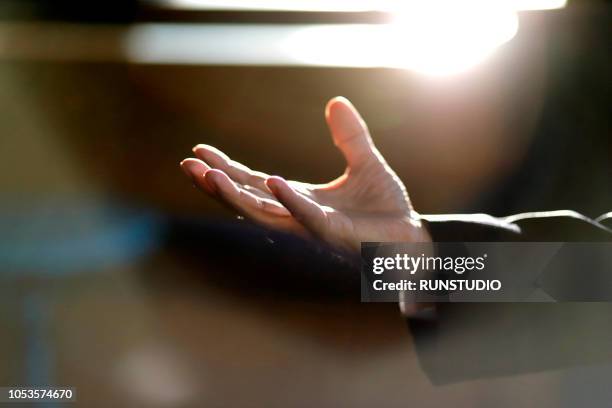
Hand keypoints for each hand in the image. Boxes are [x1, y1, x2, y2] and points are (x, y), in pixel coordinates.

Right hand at [180, 97, 429, 251]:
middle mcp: (297, 215)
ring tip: (207, 176)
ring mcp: (312, 226)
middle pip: (247, 199)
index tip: (199, 150)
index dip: (227, 168)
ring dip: (235, 196)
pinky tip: (272, 182)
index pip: (254, 183)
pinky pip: (306, 217)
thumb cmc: (385, 207)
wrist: (413, 235)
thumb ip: (349, 136)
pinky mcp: (333, 234)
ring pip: (264, 214)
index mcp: (298, 198)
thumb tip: (336, 101)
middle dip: (216, 185)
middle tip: (186, 165)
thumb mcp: (365, 162)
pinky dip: (289, 201)